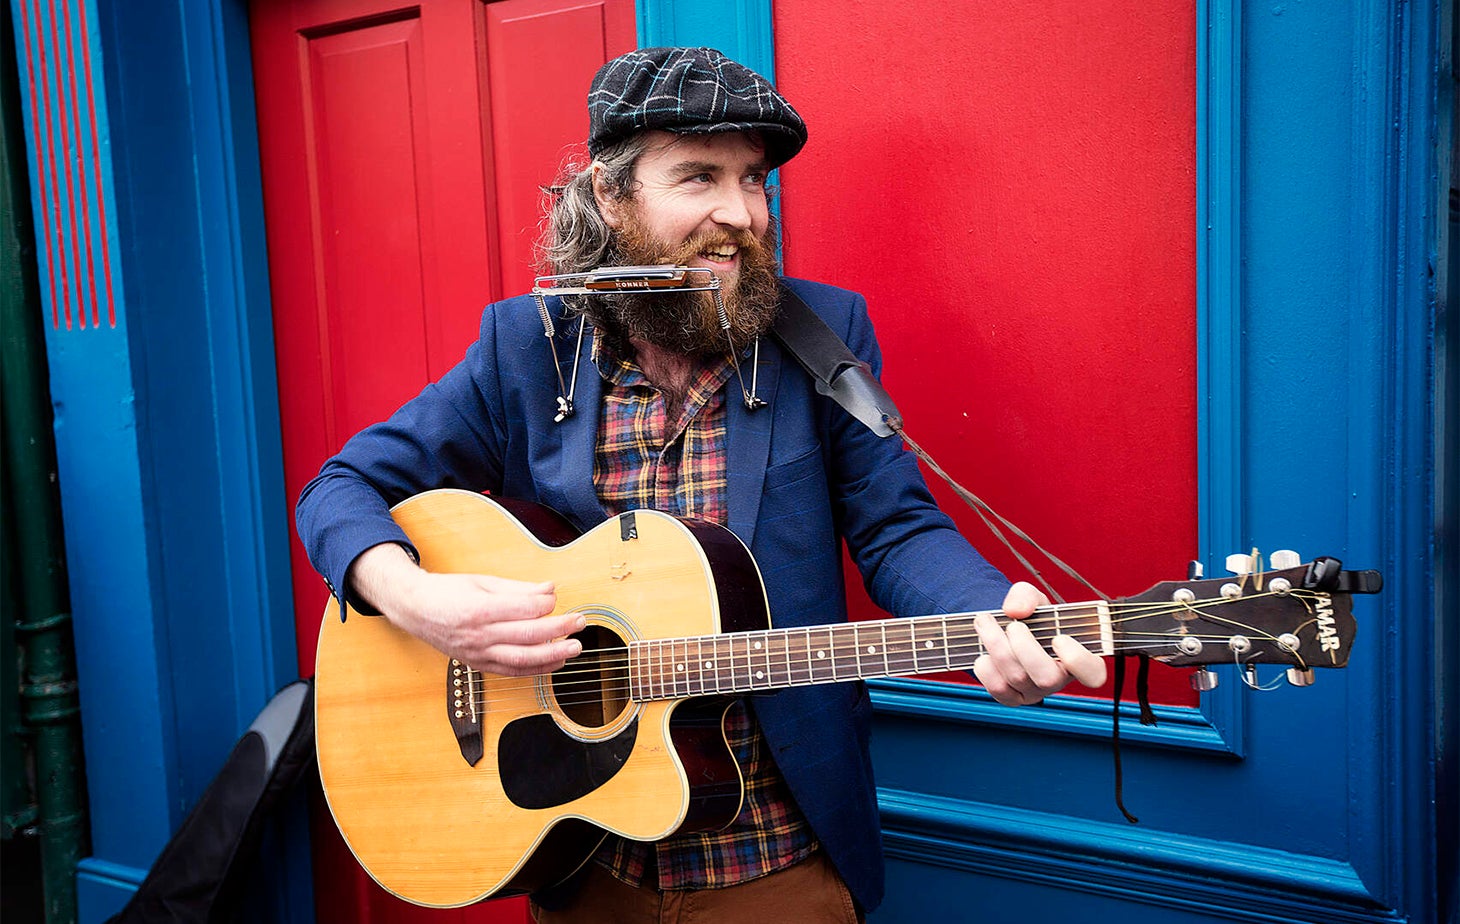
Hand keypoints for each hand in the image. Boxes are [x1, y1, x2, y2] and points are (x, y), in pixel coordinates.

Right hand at [348, 543, 582, 674]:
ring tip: (574, 647)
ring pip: (522, 659)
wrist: (415, 610)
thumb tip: (550, 589)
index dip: (545, 604)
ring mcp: (478, 653)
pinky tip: (554, 662)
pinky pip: (512, 671)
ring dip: (553, 655)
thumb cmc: (449, 592)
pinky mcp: (479, 664)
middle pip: (527, 636)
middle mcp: (479, 635)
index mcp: (479, 609)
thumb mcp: (483, 581)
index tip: (555, 597)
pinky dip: (536, 669)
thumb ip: (518, 588)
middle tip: (580, 622)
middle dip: (559, 629)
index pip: (523, 609)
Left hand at [972, 581, 1107, 705]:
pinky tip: (984, 651)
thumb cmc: (1030, 618)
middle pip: (1047, 678)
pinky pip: (998, 689)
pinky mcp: (1011, 698)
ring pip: (1018, 678)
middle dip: (1024, 648)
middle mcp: (1058, 679)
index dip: (1078, 660)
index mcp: (1077, 657)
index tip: (1059, 638)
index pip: (1093, 674)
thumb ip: (1027, 596)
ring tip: (984, 621)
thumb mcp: (1033, 598)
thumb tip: (1015, 611)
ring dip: (996, 646)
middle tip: (1013, 625)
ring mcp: (1035, 692)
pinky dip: (986, 668)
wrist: (1005, 629)